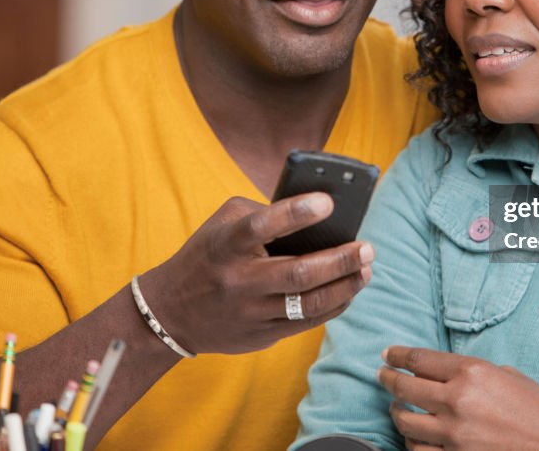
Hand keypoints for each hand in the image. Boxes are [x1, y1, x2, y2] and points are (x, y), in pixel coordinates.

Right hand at [137, 193, 372, 354]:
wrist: (170, 312)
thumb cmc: (208, 254)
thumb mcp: (223, 223)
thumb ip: (264, 211)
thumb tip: (316, 215)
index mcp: (227, 244)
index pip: (262, 225)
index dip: (296, 213)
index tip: (328, 202)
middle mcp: (239, 280)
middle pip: (298, 273)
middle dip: (340, 260)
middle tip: (368, 247)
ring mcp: (250, 312)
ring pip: (309, 303)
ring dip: (345, 286)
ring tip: (367, 269)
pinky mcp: (261, 336)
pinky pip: (307, 322)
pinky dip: (334, 305)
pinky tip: (350, 290)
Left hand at [378, 347, 538, 450]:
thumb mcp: (508, 376)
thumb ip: (474, 374)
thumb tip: (446, 374)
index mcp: (472, 372)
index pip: (419, 360)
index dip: (398, 355)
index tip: (388, 354)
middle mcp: (458, 401)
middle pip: (404, 388)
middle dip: (388, 380)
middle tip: (382, 375)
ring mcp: (454, 435)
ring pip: (406, 422)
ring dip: (397, 413)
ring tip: (397, 408)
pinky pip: (419, 450)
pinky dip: (412, 442)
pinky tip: (413, 436)